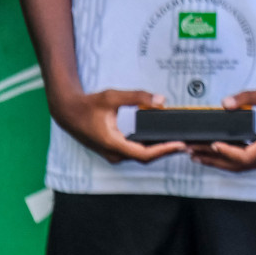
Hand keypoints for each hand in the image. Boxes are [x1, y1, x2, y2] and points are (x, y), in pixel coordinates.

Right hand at [48, 88, 184, 164]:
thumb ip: (137, 97)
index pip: (145, 154)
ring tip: (180, 143)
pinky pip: (136, 153)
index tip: (181, 144)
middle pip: (146, 157)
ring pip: (141, 156)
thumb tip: (161, 100)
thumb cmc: (87, 105)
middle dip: (167, 151)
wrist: (67, 112)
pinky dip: (151, 149)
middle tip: (188, 144)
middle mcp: (114, 153)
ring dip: (160, 151)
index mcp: (113, 143)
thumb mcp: (113, 96)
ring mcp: (113, 154)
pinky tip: (162, 141)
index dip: (165, 150)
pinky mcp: (114, 150)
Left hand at [190, 87, 255, 171]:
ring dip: (220, 162)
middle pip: (239, 166)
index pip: (246, 156)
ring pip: (243, 167)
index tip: (212, 144)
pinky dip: (232, 159)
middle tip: (192, 152)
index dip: (227, 153)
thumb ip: (249, 97)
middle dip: (214, 160)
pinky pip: (249, 162)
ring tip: (198, 155)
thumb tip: (225, 103)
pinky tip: (219, 152)